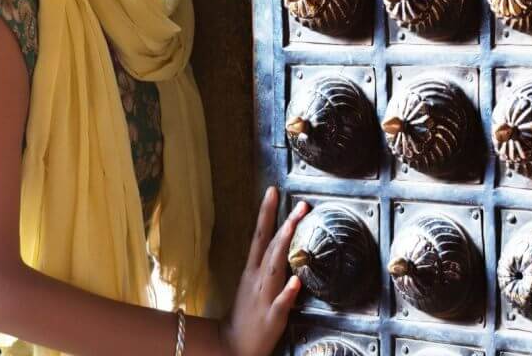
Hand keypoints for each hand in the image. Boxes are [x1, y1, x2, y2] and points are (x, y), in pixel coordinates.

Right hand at [218, 187, 308, 355]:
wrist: (231, 346)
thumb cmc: (245, 314)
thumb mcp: (252, 283)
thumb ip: (265, 265)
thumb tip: (278, 242)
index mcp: (252, 270)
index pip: (259, 235)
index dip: (266, 212)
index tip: (272, 190)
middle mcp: (257, 278)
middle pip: (270, 246)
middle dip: (285, 224)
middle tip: (300, 204)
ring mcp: (264, 296)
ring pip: (274, 268)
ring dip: (284, 246)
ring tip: (293, 227)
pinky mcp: (272, 317)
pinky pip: (280, 303)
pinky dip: (288, 292)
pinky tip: (297, 282)